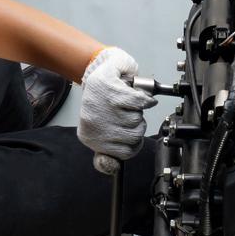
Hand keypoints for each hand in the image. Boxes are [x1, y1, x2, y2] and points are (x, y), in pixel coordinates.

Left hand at [77, 47, 156, 173]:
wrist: (97, 67)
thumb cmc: (103, 100)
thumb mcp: (102, 129)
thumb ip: (108, 152)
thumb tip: (112, 167)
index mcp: (90, 136)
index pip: (124, 153)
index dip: (134, 143)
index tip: (130, 132)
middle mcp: (93, 122)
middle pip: (134, 136)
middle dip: (137, 124)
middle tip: (129, 114)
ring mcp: (101, 106)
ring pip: (136, 119)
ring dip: (138, 110)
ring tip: (128, 103)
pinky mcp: (110, 89)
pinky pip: (139, 102)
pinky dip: (144, 99)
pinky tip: (137, 96)